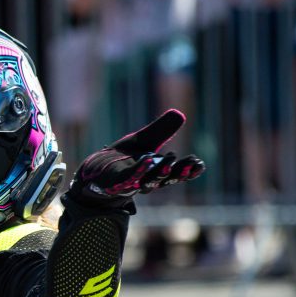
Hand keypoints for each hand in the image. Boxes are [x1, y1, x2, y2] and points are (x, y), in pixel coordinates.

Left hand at [69, 109, 204, 206]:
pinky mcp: (117, 182)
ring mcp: (132, 183)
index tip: (200, 164)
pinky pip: (129, 177)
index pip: (176, 173)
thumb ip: (161, 130)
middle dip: (179, 172)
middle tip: (192, 162)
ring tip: (171, 157)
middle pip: (166, 178)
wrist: (95, 170)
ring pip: (150, 180)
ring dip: (161, 170)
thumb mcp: (144, 140)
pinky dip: (139, 170)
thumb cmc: (121, 157)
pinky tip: (146, 159)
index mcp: (156, 172)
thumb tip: (179, 113)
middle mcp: (147, 180)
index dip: (188, 171)